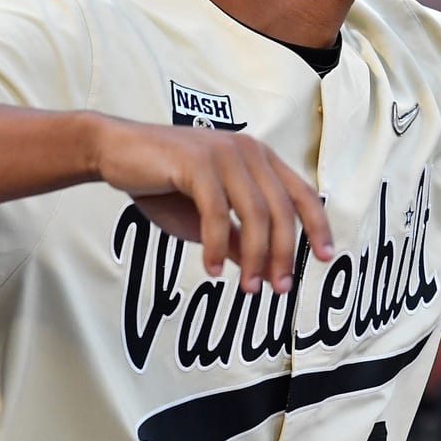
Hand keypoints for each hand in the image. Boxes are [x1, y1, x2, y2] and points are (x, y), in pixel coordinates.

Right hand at [93, 118, 332, 294]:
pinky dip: (217, 245)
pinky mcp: (196, 162)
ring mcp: (224, 153)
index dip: (317, 225)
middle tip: (279, 289)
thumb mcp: (206, 216)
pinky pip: (216, 212)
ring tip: (249, 289)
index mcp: (259, 159)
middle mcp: (249, 151)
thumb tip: (262, 265)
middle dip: (284, 254)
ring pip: (254, 213)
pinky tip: (212, 270)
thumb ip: (237, 236)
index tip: (326, 258)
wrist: (114, 152)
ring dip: (255, 256)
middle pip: (280, 210)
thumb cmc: (163, 183)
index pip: (301, 193)